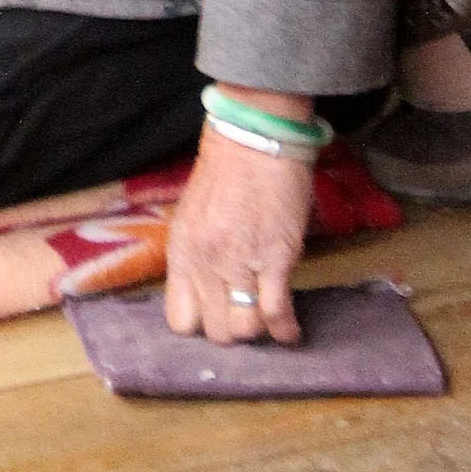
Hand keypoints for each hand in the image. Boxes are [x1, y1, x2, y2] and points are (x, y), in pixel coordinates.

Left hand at [163, 126, 313, 343]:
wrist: (253, 140)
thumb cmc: (224, 173)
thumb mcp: (193, 217)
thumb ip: (196, 255)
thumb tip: (206, 290)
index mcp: (181, 252)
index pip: (180, 320)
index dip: (201, 325)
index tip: (216, 317)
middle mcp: (205, 263)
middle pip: (216, 331)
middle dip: (233, 330)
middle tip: (246, 317)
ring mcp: (239, 264)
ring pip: (246, 329)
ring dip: (258, 329)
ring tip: (266, 317)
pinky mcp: (274, 259)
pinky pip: (276, 312)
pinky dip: (285, 329)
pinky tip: (290, 331)